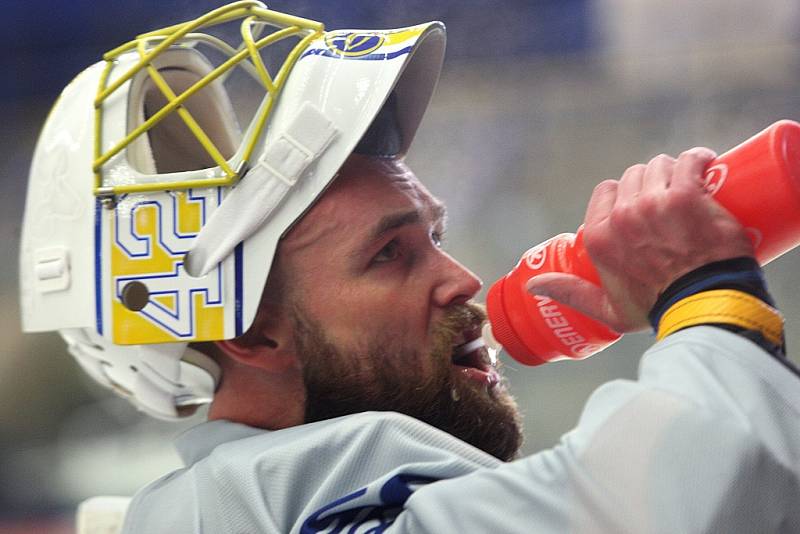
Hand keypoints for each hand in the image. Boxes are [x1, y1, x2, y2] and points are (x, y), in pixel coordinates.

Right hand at [526, 148, 753, 332]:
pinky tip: (710, 166)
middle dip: (652, 182)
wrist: (703, 308)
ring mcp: (653, 203)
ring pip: (662, 165)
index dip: (626, 195)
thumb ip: (569, 292)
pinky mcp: (687, 195)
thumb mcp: (608, 310)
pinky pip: (691, 160)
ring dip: (676, 171)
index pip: (606, 191)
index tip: (645, 206)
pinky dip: (701, 159)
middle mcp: (621, 216)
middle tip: (674, 200)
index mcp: (599, 237)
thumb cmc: (658, 309)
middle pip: (635, 175)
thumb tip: (531, 286)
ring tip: (693, 188)